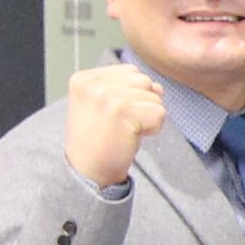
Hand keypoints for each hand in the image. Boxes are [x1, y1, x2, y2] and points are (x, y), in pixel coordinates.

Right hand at [64, 62, 170, 187]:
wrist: (87, 172)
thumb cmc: (98, 141)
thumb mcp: (103, 104)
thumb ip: (126, 88)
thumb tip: (158, 87)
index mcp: (84, 78)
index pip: (130, 71)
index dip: (131, 96)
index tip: (113, 115)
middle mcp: (93, 83)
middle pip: (144, 81)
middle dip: (141, 104)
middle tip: (120, 125)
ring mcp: (107, 95)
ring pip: (154, 96)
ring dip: (147, 116)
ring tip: (125, 130)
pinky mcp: (122, 110)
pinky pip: (159, 112)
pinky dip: (153, 128)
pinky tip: (132, 137)